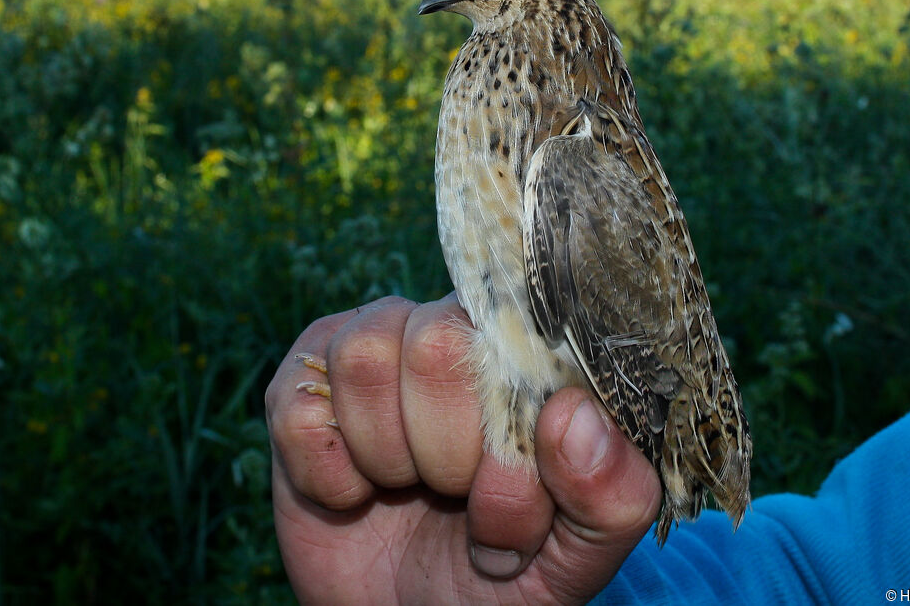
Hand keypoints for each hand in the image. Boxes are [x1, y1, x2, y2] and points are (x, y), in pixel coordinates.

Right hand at [265, 294, 661, 603]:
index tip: (513, 501)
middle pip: (436, 344)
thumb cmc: (500, 580)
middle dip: (447, 455)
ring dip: (386, 459)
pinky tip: (353, 493)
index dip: (510, 442)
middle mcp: (449, 330)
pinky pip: (300, 409)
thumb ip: (609, 494)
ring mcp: (372, 344)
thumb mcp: (575, 556)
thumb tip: (573, 412)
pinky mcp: (302, 381)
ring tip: (404, 488)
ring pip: (364, 360)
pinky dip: (328, 477)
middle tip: (454, 496)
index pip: (523, 348)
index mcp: (526, 357)